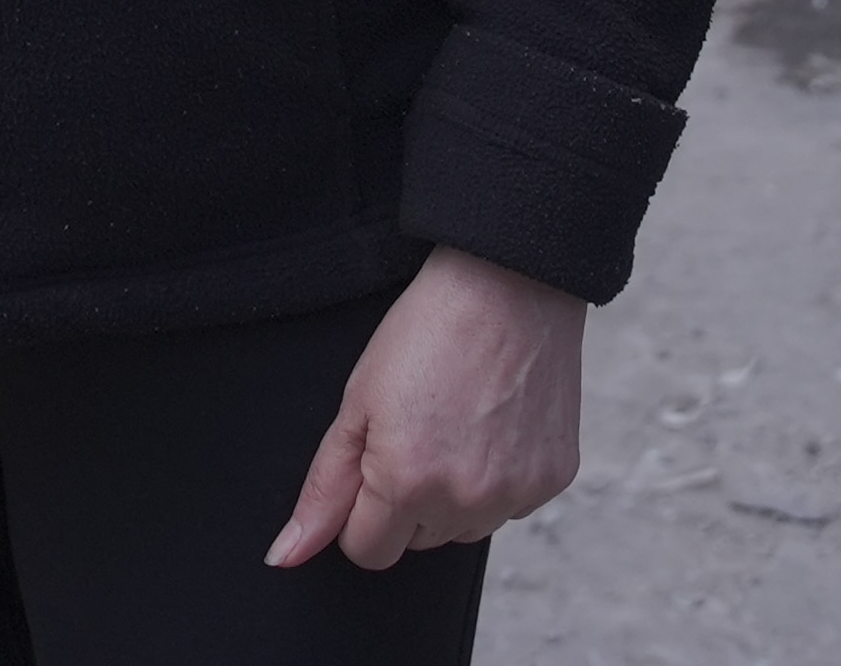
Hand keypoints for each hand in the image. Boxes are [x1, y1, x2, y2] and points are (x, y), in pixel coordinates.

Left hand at [267, 246, 584, 571]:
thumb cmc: (427, 331)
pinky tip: (494, 424)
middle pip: (417, 541)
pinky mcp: (552, 480)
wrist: (509, 284)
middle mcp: (464, 501)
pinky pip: (509, 506)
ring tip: (457, 421)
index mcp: (405, 482)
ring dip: (453, 494)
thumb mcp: (357, 404)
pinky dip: (497, 478)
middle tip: (418, 428)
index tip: (373, 462)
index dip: (360, 511)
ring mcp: (514, 493)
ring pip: (463, 527)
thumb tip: (288, 555)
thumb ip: (324, 489)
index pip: (368, 551)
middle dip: (407, 500)